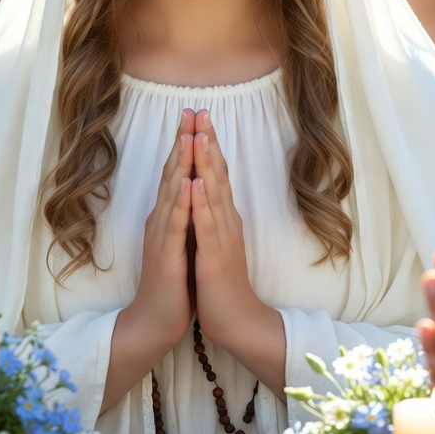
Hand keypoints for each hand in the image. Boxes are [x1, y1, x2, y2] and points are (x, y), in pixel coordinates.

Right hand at [133, 109, 195, 345]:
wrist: (156, 320)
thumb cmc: (172, 282)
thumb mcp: (181, 241)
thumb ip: (184, 215)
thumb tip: (193, 190)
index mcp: (169, 215)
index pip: (178, 172)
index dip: (187, 143)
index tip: (197, 115)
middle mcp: (162, 219)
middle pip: (173, 172)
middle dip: (183, 140)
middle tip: (191, 110)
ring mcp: (162, 235)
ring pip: (172, 192)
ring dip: (180, 163)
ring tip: (188, 134)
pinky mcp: (166, 255)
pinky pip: (175, 225)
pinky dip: (181, 203)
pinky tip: (187, 183)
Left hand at [191, 110, 286, 394]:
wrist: (238, 323)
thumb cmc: (222, 284)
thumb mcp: (214, 243)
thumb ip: (211, 217)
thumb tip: (203, 191)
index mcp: (222, 218)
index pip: (215, 174)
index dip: (206, 144)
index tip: (196, 116)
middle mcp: (226, 221)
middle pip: (217, 174)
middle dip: (207, 141)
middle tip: (200, 110)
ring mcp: (222, 238)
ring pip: (214, 194)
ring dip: (206, 164)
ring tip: (200, 135)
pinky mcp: (215, 258)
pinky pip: (207, 227)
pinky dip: (202, 204)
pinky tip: (196, 185)